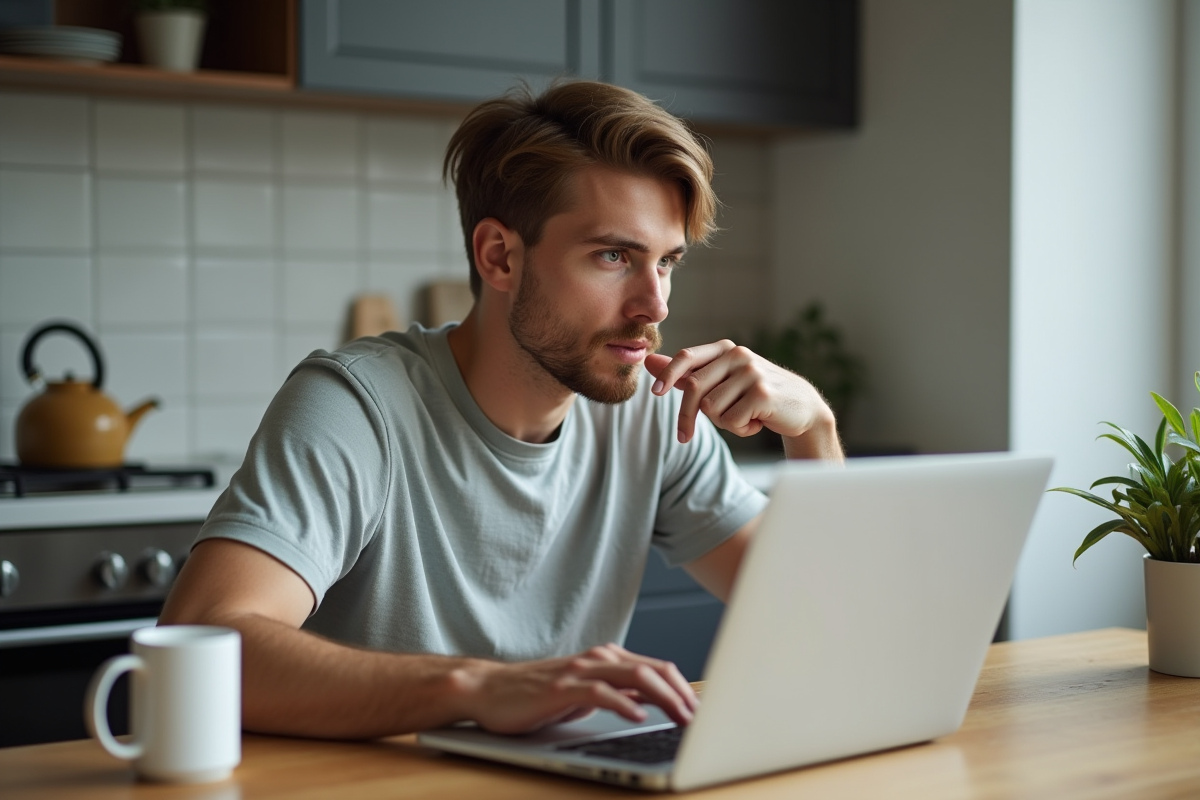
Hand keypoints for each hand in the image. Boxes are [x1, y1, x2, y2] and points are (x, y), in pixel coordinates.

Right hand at [451, 643, 696, 734]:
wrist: (490, 690)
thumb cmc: (537, 694)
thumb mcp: (587, 693)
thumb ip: (620, 693)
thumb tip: (655, 703)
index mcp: (607, 658)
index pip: (657, 669)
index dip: (684, 689)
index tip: (702, 712)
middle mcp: (598, 659)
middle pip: (653, 670)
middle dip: (682, 695)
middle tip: (700, 719)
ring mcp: (580, 671)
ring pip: (634, 677)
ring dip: (664, 699)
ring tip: (682, 718)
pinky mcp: (562, 688)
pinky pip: (600, 692)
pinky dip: (624, 704)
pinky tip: (639, 718)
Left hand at [644, 340, 841, 458]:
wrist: (802, 408)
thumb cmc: (756, 395)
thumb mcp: (722, 381)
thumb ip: (686, 373)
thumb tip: (648, 361)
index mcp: (725, 350)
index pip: (687, 357)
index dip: (668, 375)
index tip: (656, 394)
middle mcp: (738, 355)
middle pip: (694, 388)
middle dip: (686, 418)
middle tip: (684, 437)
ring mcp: (752, 373)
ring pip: (711, 409)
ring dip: (723, 423)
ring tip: (744, 417)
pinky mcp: (762, 394)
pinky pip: (731, 421)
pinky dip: (740, 430)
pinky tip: (757, 423)